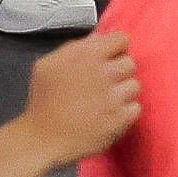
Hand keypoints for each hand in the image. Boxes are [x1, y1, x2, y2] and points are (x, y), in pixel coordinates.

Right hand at [19, 31, 138, 166]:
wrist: (41, 138)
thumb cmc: (42, 103)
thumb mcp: (48, 64)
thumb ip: (74, 48)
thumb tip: (96, 40)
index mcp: (86, 55)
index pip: (121, 39)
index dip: (115, 48)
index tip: (110, 58)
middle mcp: (103, 73)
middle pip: (130, 63)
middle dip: (119, 72)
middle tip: (103, 84)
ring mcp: (113, 97)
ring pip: (135, 86)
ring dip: (123, 93)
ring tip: (105, 101)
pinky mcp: (119, 119)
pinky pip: (136, 108)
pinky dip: (125, 112)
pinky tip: (108, 115)